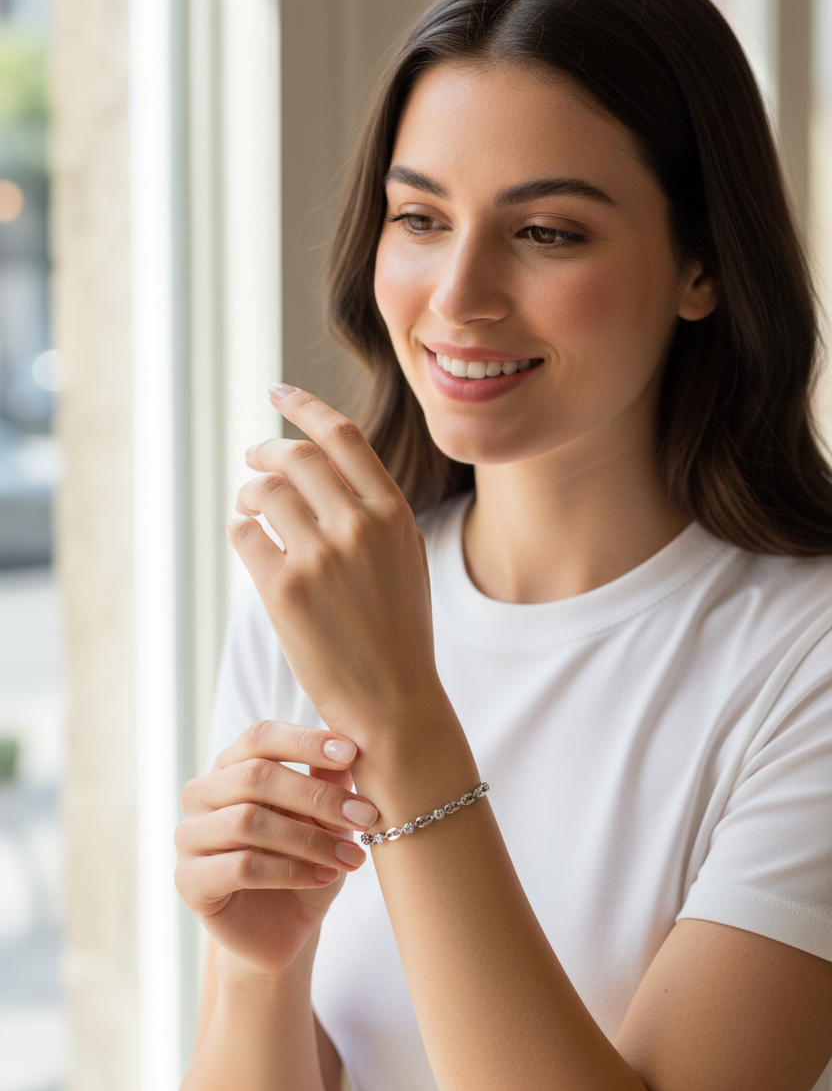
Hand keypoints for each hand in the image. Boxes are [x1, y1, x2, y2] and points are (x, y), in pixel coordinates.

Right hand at [174, 721, 378, 975]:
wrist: (285, 930)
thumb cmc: (305, 861)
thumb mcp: (325, 819)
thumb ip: (328, 781)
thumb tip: (350, 745)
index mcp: (230, 766)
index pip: (260, 737)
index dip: (305, 741)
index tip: (352, 754)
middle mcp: (201, 794)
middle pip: (255, 776)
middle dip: (317, 795)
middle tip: (365, 815)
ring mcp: (189, 837)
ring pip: (248, 822)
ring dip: (310, 839)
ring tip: (352, 856)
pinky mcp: (189, 881)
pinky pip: (240, 867)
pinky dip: (290, 870)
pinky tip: (326, 877)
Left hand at [227, 385, 445, 736]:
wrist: (393, 700)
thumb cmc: (398, 629)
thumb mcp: (406, 556)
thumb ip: (374, 508)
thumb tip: (324, 463)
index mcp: (393, 512)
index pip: (342, 435)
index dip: (305, 405)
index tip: (278, 390)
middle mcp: (358, 526)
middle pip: (295, 455)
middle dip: (265, 449)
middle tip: (254, 457)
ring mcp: (320, 556)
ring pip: (264, 491)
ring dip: (249, 492)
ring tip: (251, 507)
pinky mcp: (283, 589)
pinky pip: (244, 535)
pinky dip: (241, 531)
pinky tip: (252, 545)